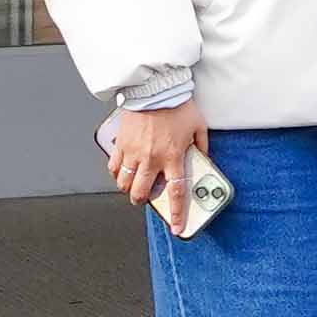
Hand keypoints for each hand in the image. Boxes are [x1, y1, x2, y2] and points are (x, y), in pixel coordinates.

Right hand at [101, 95, 207, 214]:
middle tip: (145, 198)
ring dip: (129, 188)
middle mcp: (151, 159)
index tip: (177, 228)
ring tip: (133, 184)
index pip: (176, 193)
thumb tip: (203, 158)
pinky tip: (122, 170)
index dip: (177, 214)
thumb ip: (202, 146)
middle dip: (143, 201)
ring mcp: (134, 152)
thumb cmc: (176, 104)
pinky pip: (114, 166)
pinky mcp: (121, 144)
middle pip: (142, 193)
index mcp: (173, 156)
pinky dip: (117, 172)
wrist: (154, 87)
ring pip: (125, 184)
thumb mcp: (198, 126)